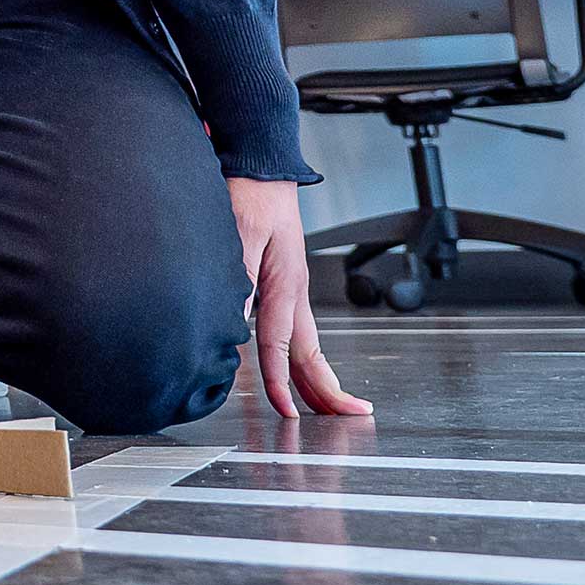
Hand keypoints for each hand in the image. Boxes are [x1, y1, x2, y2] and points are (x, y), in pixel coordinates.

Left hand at [229, 178, 371, 418]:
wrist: (263, 165)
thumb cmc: (250, 194)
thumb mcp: (239, 234)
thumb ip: (238, 279)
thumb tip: (234, 322)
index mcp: (285, 284)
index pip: (281, 345)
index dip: (280, 382)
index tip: (287, 413)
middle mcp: (294, 290)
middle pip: (311, 352)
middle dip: (328, 390)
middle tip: (351, 418)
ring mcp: (293, 286)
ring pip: (308, 342)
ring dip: (318, 376)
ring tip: (332, 404)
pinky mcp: (285, 279)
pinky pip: (296, 326)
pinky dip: (301, 353)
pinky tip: (296, 363)